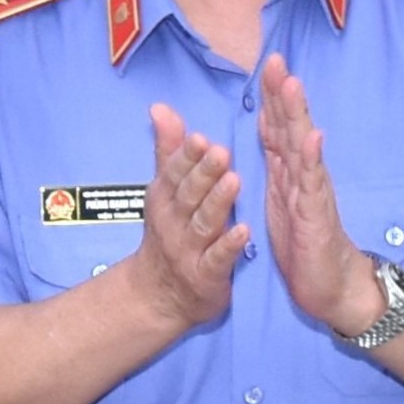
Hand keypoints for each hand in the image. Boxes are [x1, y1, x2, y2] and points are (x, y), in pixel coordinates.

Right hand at [122, 103, 248, 334]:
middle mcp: (172, 222)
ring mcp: (187, 250)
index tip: (201, 136)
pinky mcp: (205, 276)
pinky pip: (217, 259)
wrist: (159, 295)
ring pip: (203, 223)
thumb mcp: (164, 191)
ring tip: (234, 181)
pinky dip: (229, 245)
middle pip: (189, 195)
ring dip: (218, 203)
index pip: (175, 172)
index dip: (187, 156)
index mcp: (164, 198)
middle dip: (204, 173)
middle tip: (221, 151)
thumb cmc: (169, 232)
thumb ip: (168, 150)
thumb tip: (160, 108)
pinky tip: (244, 230)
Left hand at [259, 55, 385, 339]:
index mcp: (289, 172)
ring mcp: (313, 193)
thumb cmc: (305, 244)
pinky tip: (312, 137)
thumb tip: (272, 129)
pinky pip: (313, 185)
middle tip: (275, 60)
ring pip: (303, 147)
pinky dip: (312, 159)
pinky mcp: (317, 215)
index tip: (265, 63)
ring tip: (292, 85)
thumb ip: (278, 164)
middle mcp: (303, 175)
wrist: (331, 287)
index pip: (278, 127)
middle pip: (292, 127)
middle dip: (283, 94)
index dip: (271, 96)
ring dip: (297, 115)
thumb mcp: (281, 199)